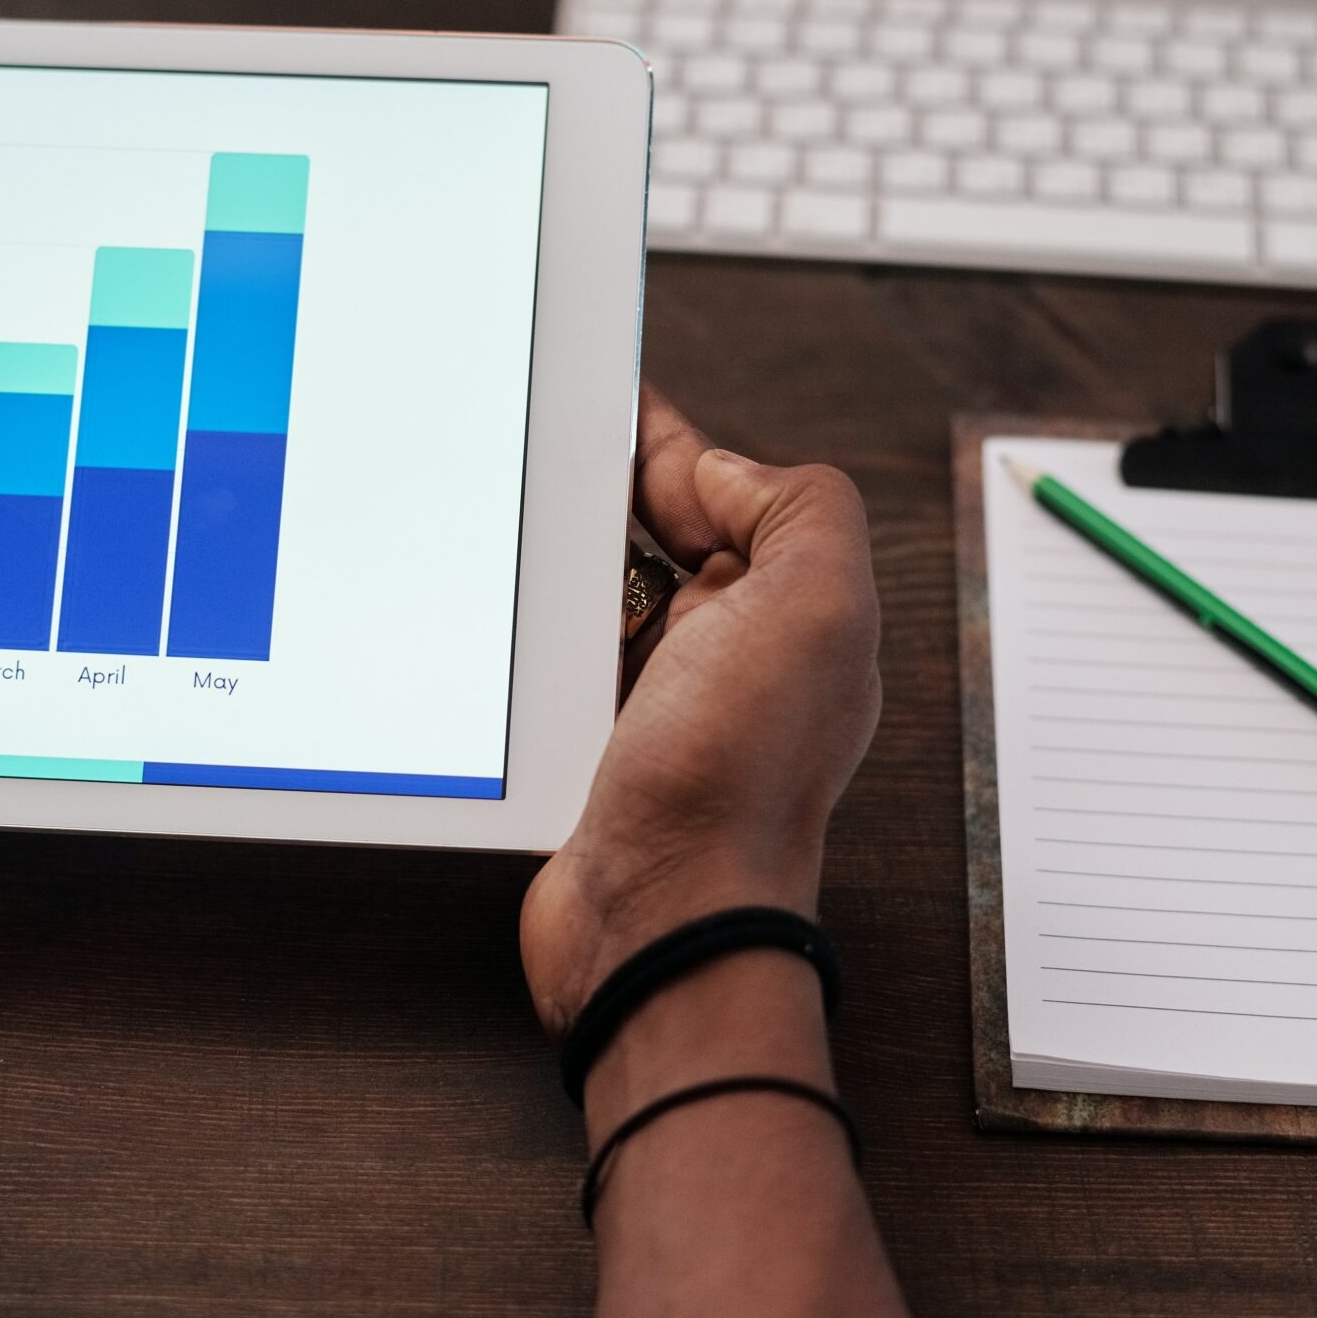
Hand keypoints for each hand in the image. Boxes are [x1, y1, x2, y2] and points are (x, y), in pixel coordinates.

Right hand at [519, 384, 880, 1036]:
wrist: (657, 919)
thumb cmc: (737, 783)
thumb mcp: (816, 606)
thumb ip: (797, 509)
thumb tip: (721, 471)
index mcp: (791, 607)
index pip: (727, 489)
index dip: (667, 441)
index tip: (601, 397)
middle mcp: (732, 652)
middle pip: (657, 534)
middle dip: (602, 490)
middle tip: (539, 448)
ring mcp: (660, 702)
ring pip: (601, 592)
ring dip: (560, 560)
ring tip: (511, 518)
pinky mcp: (595, 748)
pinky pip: (559, 661)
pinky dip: (533, 633)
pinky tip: (500, 610)